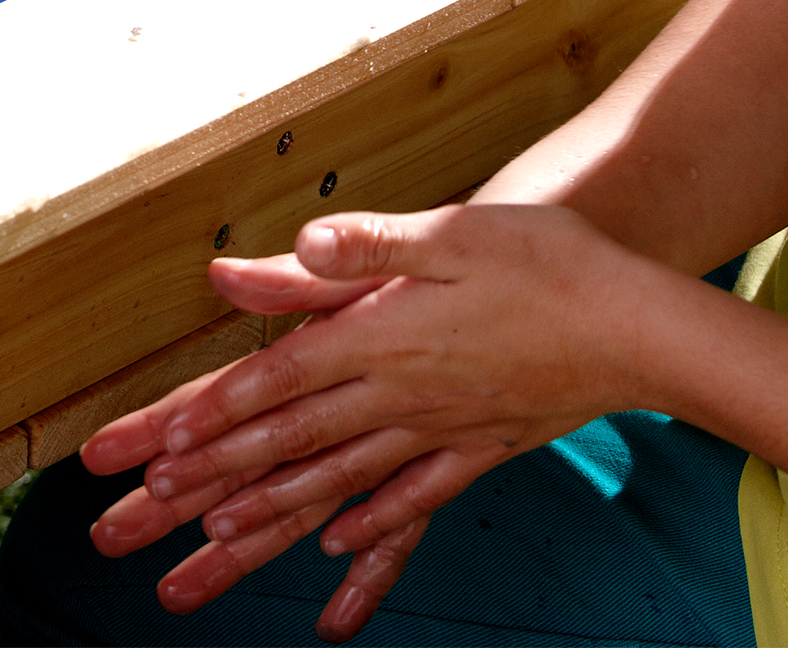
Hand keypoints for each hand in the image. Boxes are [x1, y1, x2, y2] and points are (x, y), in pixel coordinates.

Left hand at [78, 206, 659, 628]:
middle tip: (143, 512)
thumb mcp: (449, 232)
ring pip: (339, 482)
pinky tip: (336, 555)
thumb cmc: (546, 259)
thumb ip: (361, 244)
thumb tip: (288, 244)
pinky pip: (416, 499)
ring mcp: (440, 431)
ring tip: (211, 548)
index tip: (158, 448)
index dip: (215, 414)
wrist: (644, 324)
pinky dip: (372, 529)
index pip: (279, 381)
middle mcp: (401, 396)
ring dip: (268, 515)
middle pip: (289, 442)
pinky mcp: (480, 449)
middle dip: (207, 477)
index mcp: (382, 337)